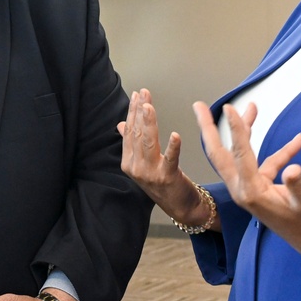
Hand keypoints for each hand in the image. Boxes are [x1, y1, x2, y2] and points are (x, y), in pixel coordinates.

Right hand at [117, 89, 212, 228]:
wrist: (179, 206)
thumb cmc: (163, 183)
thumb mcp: (144, 162)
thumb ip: (132, 143)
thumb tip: (121, 124)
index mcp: (129, 162)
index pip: (129, 132)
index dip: (133, 112)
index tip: (137, 95)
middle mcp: (136, 167)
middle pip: (137, 135)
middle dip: (140, 112)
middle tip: (144, 94)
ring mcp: (150, 173)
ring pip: (148, 143)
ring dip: (149, 123)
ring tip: (149, 107)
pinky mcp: (167, 177)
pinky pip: (170, 159)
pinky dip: (173, 147)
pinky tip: (175, 135)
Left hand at [193, 101, 300, 266]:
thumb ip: (299, 186)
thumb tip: (293, 169)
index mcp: (251, 192)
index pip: (239, 155)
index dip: (235, 130)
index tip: (229, 108)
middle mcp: (244, 189)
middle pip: (220, 153)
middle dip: (209, 129)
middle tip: (199, 106)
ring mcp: (250, 188)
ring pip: (241, 154)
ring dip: (246, 130)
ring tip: (251, 106)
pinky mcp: (262, 188)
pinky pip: (265, 163)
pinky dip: (281, 151)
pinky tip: (298, 140)